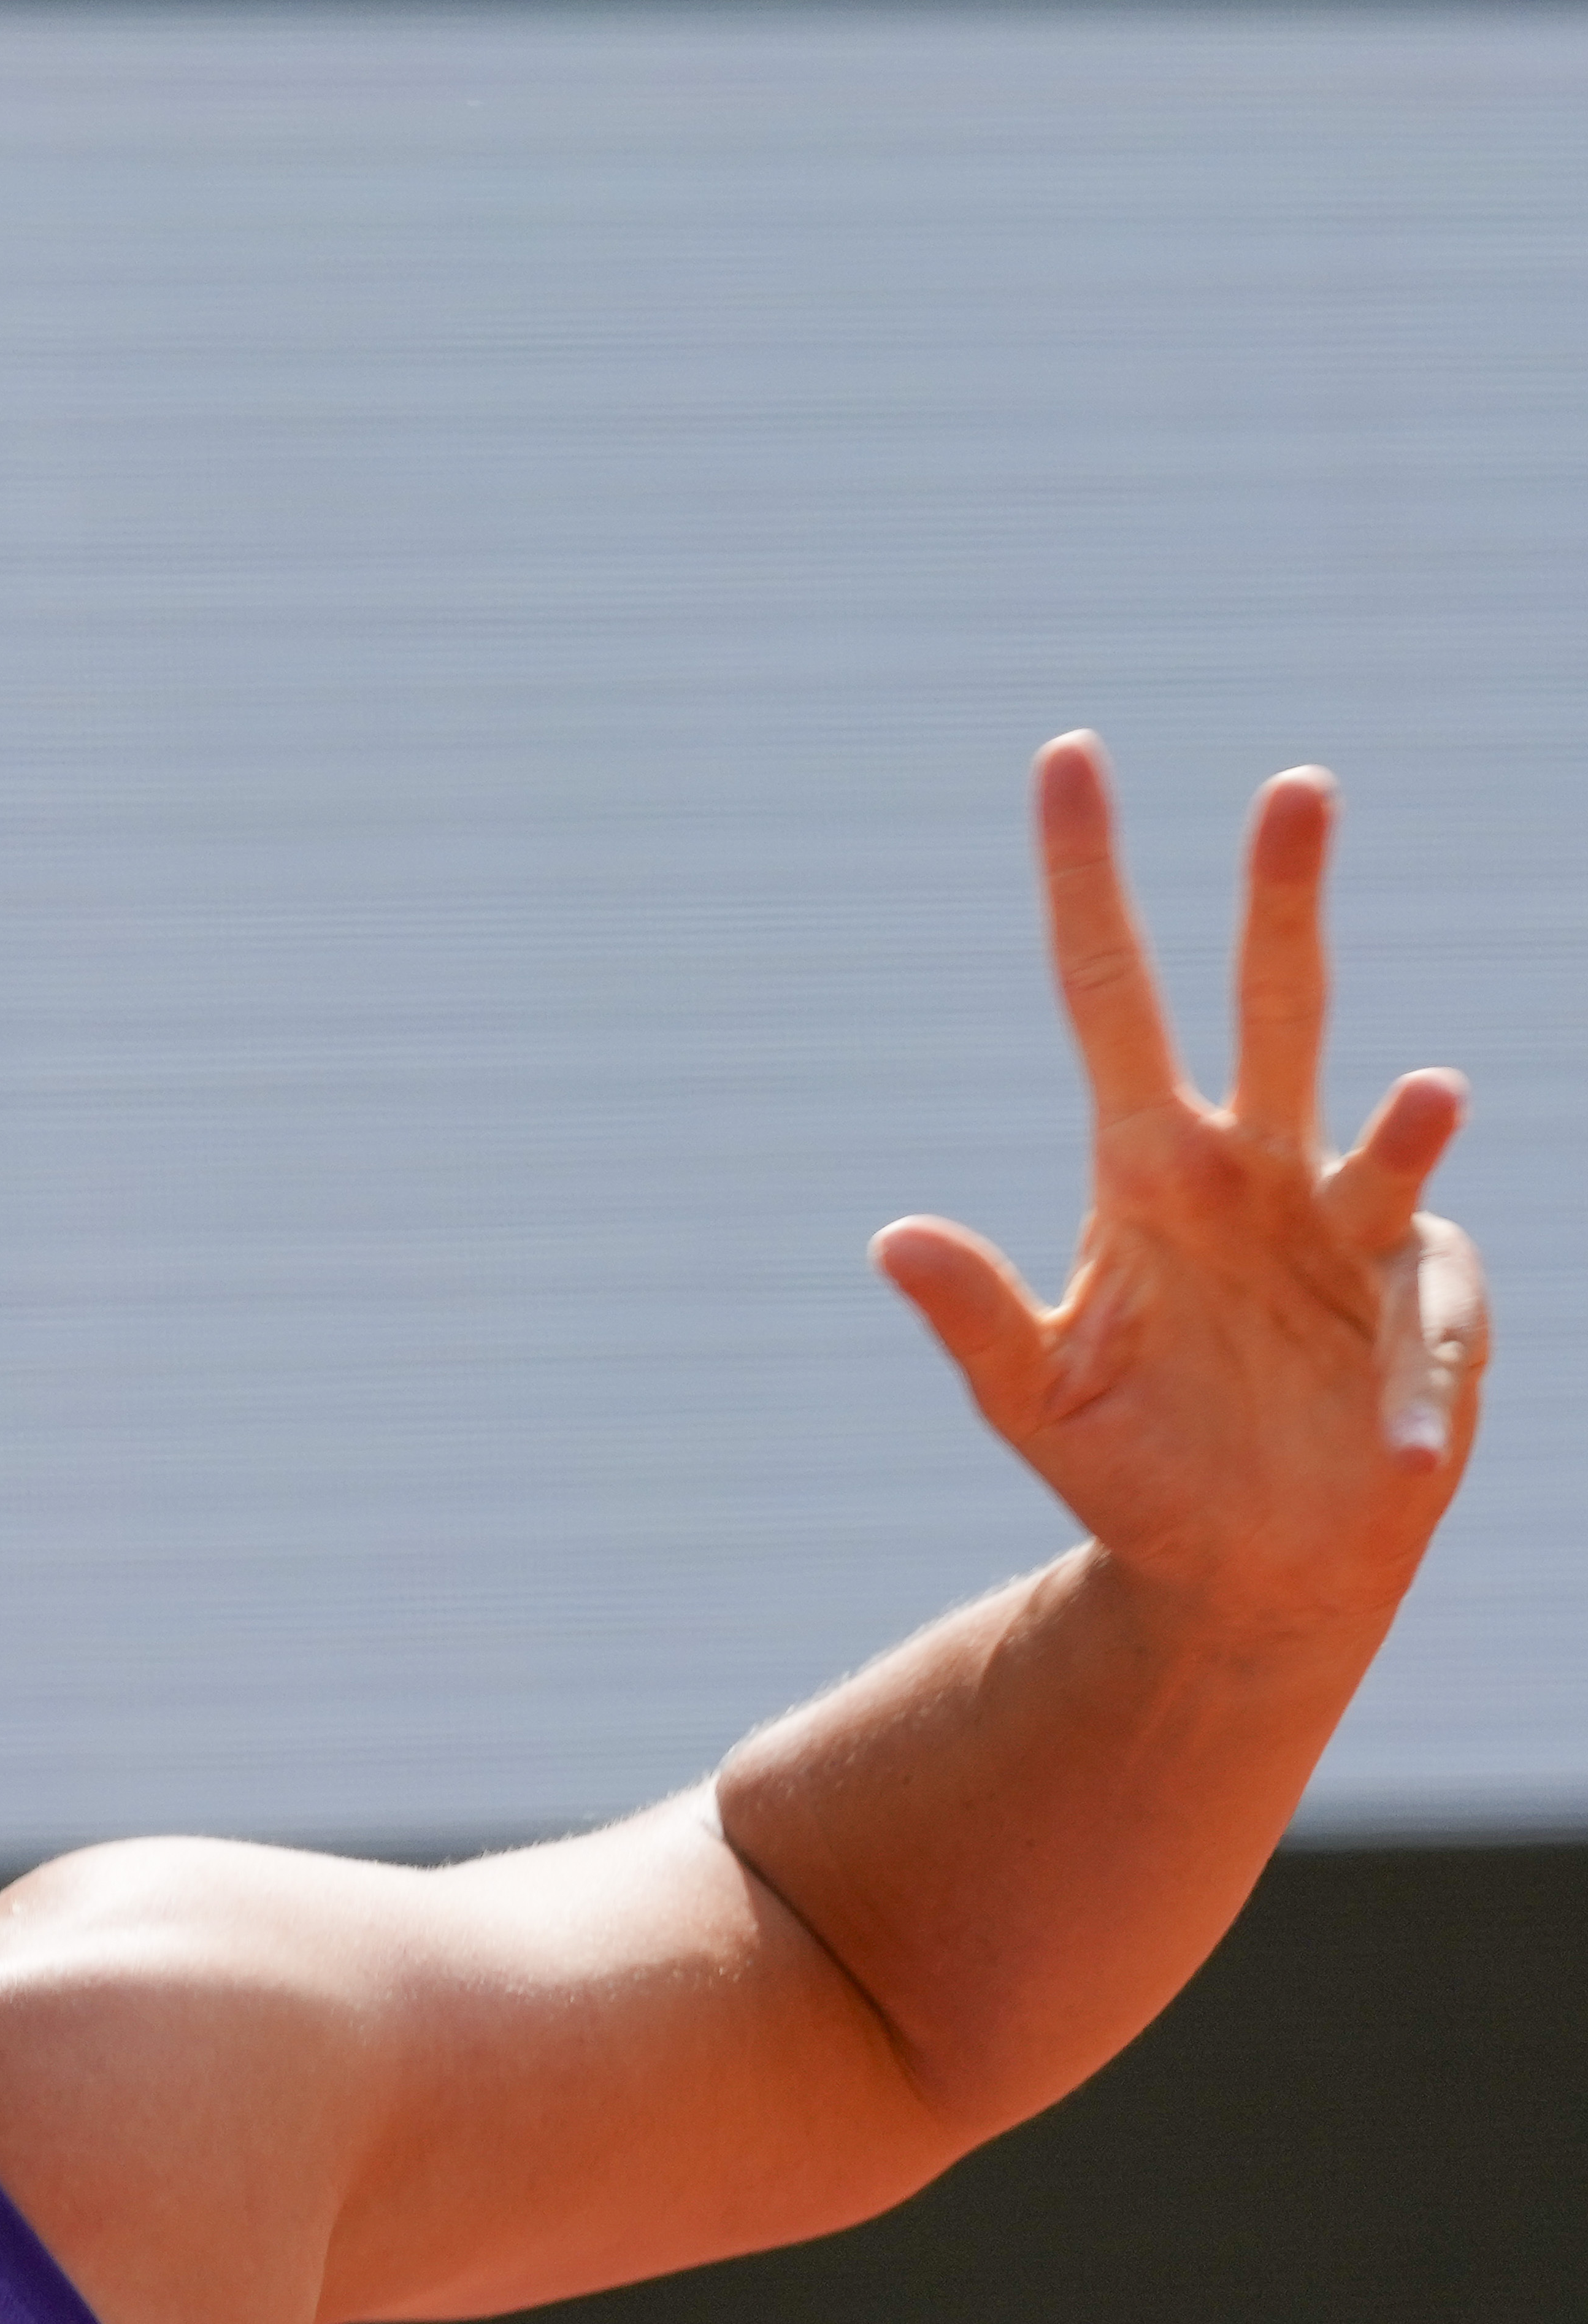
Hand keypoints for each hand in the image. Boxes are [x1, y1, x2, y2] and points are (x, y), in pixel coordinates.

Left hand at [877, 737, 1487, 1641]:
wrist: (1236, 1564)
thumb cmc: (1131, 1468)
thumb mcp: (1033, 1398)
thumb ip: (975, 1319)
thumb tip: (892, 1236)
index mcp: (1145, 1172)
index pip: (1107, 998)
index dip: (1086, 884)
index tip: (1068, 759)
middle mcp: (1254, 1173)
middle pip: (1275, 1008)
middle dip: (1281, 901)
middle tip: (1293, 785)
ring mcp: (1351, 1233)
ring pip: (1387, 1136)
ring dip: (1416, 1122)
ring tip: (1431, 1097)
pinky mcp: (1427, 1316)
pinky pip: (1429, 1334)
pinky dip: (1411, 1391)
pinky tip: (1393, 1448)